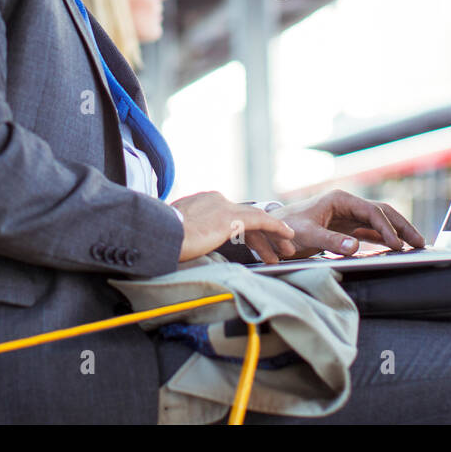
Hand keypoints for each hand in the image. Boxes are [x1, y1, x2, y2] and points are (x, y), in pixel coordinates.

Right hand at [172, 192, 296, 264]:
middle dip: (261, 237)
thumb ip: (187, 233)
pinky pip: (262, 220)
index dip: (243, 233)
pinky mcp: (232, 217)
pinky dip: (277, 227)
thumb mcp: (175, 232)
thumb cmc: (162, 239)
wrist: (161, 236)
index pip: (229, 217)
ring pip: (256, 220)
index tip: (251, 247)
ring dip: (273, 236)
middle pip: (245, 219)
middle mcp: (214, 200)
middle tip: (273, 252)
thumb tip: (186, 243)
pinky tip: (288, 235)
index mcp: (200, 202)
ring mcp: (223, 207)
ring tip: (286, 250)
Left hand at [270, 189, 425, 259]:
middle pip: (381, 213)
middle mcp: (347, 205)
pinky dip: (384, 239)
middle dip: (401, 226)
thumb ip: (330, 241)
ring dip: (397, 233)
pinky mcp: (346, 228)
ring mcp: (348, 216)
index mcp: (340, 200)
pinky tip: (396, 248)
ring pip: (379, 222)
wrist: (273, 231)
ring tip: (415, 246)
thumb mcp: (306, 234)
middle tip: (420, 242)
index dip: (386, 228)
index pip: (371, 212)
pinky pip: (370, 232)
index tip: (397, 244)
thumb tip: (355, 247)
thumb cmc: (286, 229)